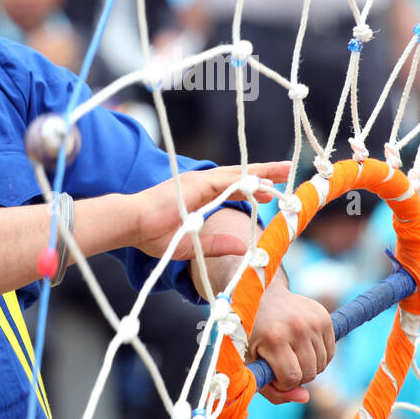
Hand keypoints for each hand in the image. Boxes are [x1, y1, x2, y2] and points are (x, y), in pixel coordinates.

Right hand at [128, 161, 289, 261]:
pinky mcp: (196, 185)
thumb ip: (217, 245)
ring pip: (238, 175)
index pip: (233, 188)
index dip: (253, 189)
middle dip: (265, 173)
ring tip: (285, 171)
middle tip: (288, 170)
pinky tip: (264, 186)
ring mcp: (199, 182)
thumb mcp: (193, 245)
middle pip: (240, 176)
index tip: (272, 190)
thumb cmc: (153, 234)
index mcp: (200, 195)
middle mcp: (202, 184)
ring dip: (262, 174)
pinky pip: (227, 182)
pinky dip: (246, 183)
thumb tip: (243, 248)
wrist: (131, 224)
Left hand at [248, 282, 334, 405]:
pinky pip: (330, 352)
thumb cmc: (252, 334)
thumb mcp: (251, 363)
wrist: (262, 295)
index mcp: (275, 338)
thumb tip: (305, 398)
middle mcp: (297, 327)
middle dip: (296, 377)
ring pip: (322, 365)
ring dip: (308, 367)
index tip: (273, 374)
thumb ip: (272, 390)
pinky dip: (319, 357)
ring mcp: (313, 321)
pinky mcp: (324, 317)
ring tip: (292, 355)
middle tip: (282, 364)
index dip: (283, 384)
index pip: (292, 378)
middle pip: (310, 373)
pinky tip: (303, 348)